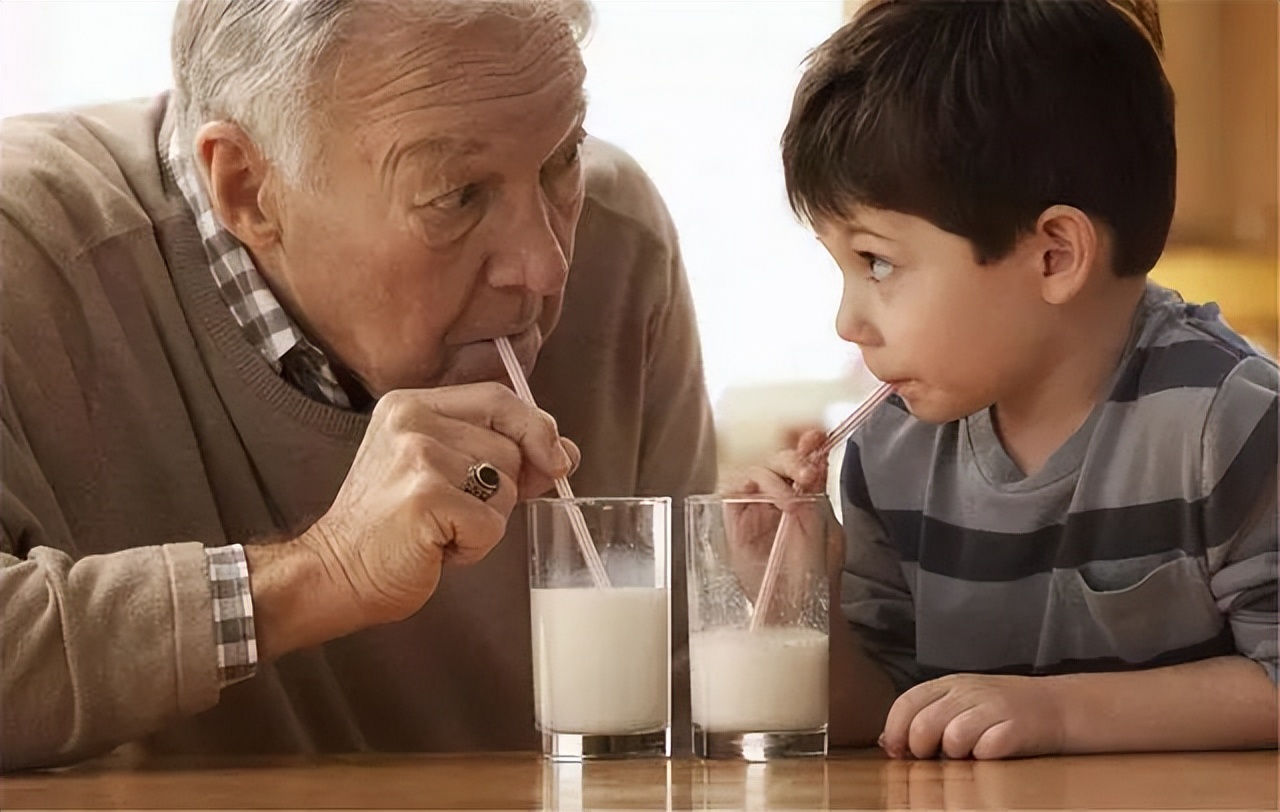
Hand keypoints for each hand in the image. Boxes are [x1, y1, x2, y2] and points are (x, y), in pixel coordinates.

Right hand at [298, 383, 578, 626]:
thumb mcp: (444, 474)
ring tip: (440, 529)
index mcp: (412, 405)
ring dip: (486, 521)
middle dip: (500, 490)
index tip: (557, 459)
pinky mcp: (424, 497)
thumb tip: (567, 452)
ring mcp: (416, 456)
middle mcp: (411, 421)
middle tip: (452, 512)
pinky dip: (475, 547)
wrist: (335, 573)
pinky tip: (436, 547)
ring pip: (505, 487)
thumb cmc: (392, 528)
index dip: (536, 428)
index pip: (499, 398)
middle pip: (509, 447)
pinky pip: (492, 523)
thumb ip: (501, 454)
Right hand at [717, 430, 840, 607]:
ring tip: (792, 498)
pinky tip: (767, 499)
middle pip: (777, 460)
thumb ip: (820, 492)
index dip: (807, 444)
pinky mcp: (734, 521)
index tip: (817, 437)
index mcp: (802, 496)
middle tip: (809, 473)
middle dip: (793, 459)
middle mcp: (776, 498)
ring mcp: (754, 508)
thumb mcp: (826, 530)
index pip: (801, 460)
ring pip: (755, 470)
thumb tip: (818, 455)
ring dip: (774, 476)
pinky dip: (747, 487)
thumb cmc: (816, 577)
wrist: (800, 611)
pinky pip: (731, 490)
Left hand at [880, 673, 1065, 759]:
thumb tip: (887, 742)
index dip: (895, 730)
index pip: (908, 702)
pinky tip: (991, 754)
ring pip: (953, 738)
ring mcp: (995, 708)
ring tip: (968, 755)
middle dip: (921, 749)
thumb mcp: (961, 704)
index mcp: (950, 684)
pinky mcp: (1018, 728)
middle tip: (934, 758)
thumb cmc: (1004, 711)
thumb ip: (927, 717)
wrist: (1061, 707)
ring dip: (955, 755)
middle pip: (925, 724)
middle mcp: (969, 691)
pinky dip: (983, 758)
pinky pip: (987, 749)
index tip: (896, 752)